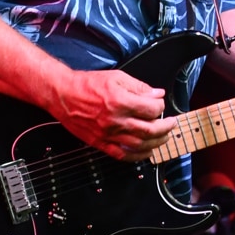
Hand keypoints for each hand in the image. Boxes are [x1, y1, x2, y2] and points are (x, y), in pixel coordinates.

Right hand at [49, 69, 174, 160]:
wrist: (63, 95)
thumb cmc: (87, 85)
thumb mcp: (117, 78)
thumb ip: (140, 87)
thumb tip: (157, 94)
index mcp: (120, 102)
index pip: (152, 109)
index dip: (160, 106)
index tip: (160, 104)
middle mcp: (115, 120)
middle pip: (150, 130)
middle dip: (166, 127)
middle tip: (171, 123)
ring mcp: (108, 134)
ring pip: (139, 145)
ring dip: (156, 143)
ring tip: (163, 137)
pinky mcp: (100, 143)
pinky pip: (122, 155)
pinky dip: (138, 156)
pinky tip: (146, 152)